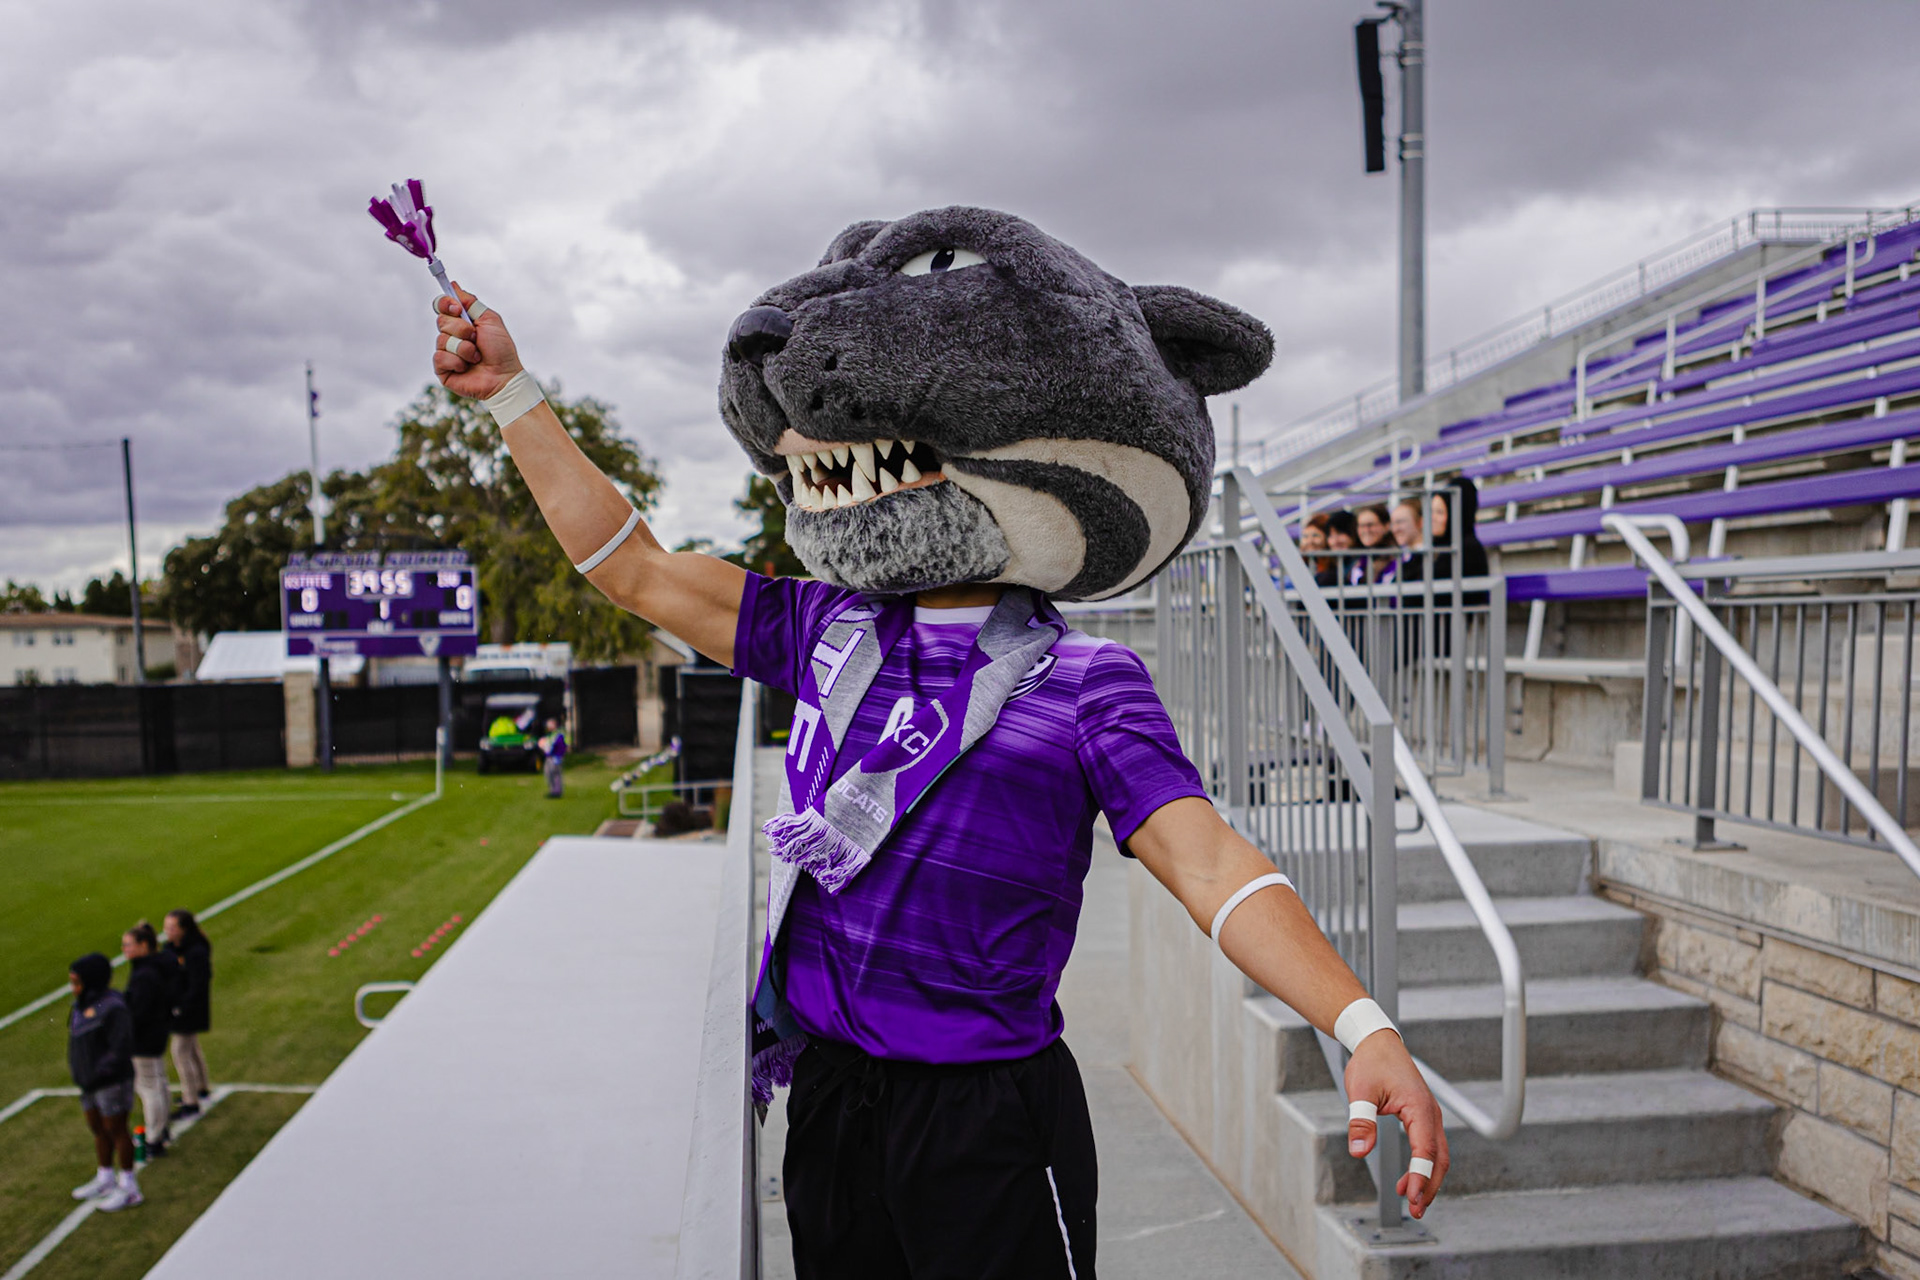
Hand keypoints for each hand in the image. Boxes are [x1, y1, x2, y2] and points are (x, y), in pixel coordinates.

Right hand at [432, 283, 523, 400]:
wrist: (504, 376)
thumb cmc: (501, 350)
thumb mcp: (490, 320)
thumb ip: (471, 302)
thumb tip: (454, 285)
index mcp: (461, 323)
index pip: (442, 306)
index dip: (445, 304)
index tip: (457, 308)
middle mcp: (451, 336)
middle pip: (441, 320)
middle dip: (462, 329)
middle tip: (476, 338)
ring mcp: (446, 352)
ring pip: (442, 340)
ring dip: (464, 348)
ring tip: (477, 357)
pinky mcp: (442, 369)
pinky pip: (440, 357)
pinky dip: (457, 361)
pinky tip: (467, 367)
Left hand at [1344, 1031, 1448, 1216]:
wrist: (1378, 1042)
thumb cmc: (1371, 1063)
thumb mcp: (1360, 1092)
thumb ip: (1362, 1122)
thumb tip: (1359, 1151)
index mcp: (1419, 1108)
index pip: (1425, 1151)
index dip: (1421, 1177)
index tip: (1412, 1198)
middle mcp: (1431, 1114)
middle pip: (1439, 1159)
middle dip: (1430, 1186)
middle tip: (1416, 1210)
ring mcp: (1430, 1116)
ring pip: (1438, 1155)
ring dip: (1428, 1179)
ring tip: (1413, 1201)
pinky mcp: (1424, 1117)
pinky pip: (1430, 1147)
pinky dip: (1424, 1167)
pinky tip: (1409, 1180)